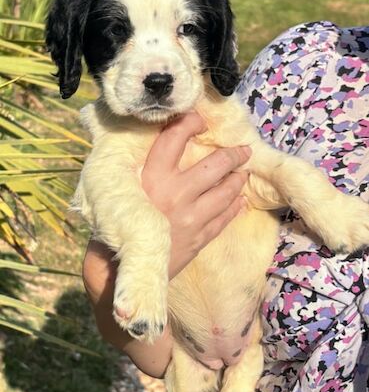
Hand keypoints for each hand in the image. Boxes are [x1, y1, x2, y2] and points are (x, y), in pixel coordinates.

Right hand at [83, 111, 250, 377]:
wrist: (121, 271)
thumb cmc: (115, 227)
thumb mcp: (122, 194)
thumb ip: (141, 175)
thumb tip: (159, 150)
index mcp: (150, 179)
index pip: (172, 140)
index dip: (188, 124)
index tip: (199, 120)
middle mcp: (173, 194)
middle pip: (212, 166)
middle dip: (232, 155)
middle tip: (243, 150)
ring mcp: (189, 217)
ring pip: (224, 192)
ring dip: (237, 180)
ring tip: (243, 174)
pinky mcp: (197, 238)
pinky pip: (223, 219)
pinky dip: (234, 208)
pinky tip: (239, 201)